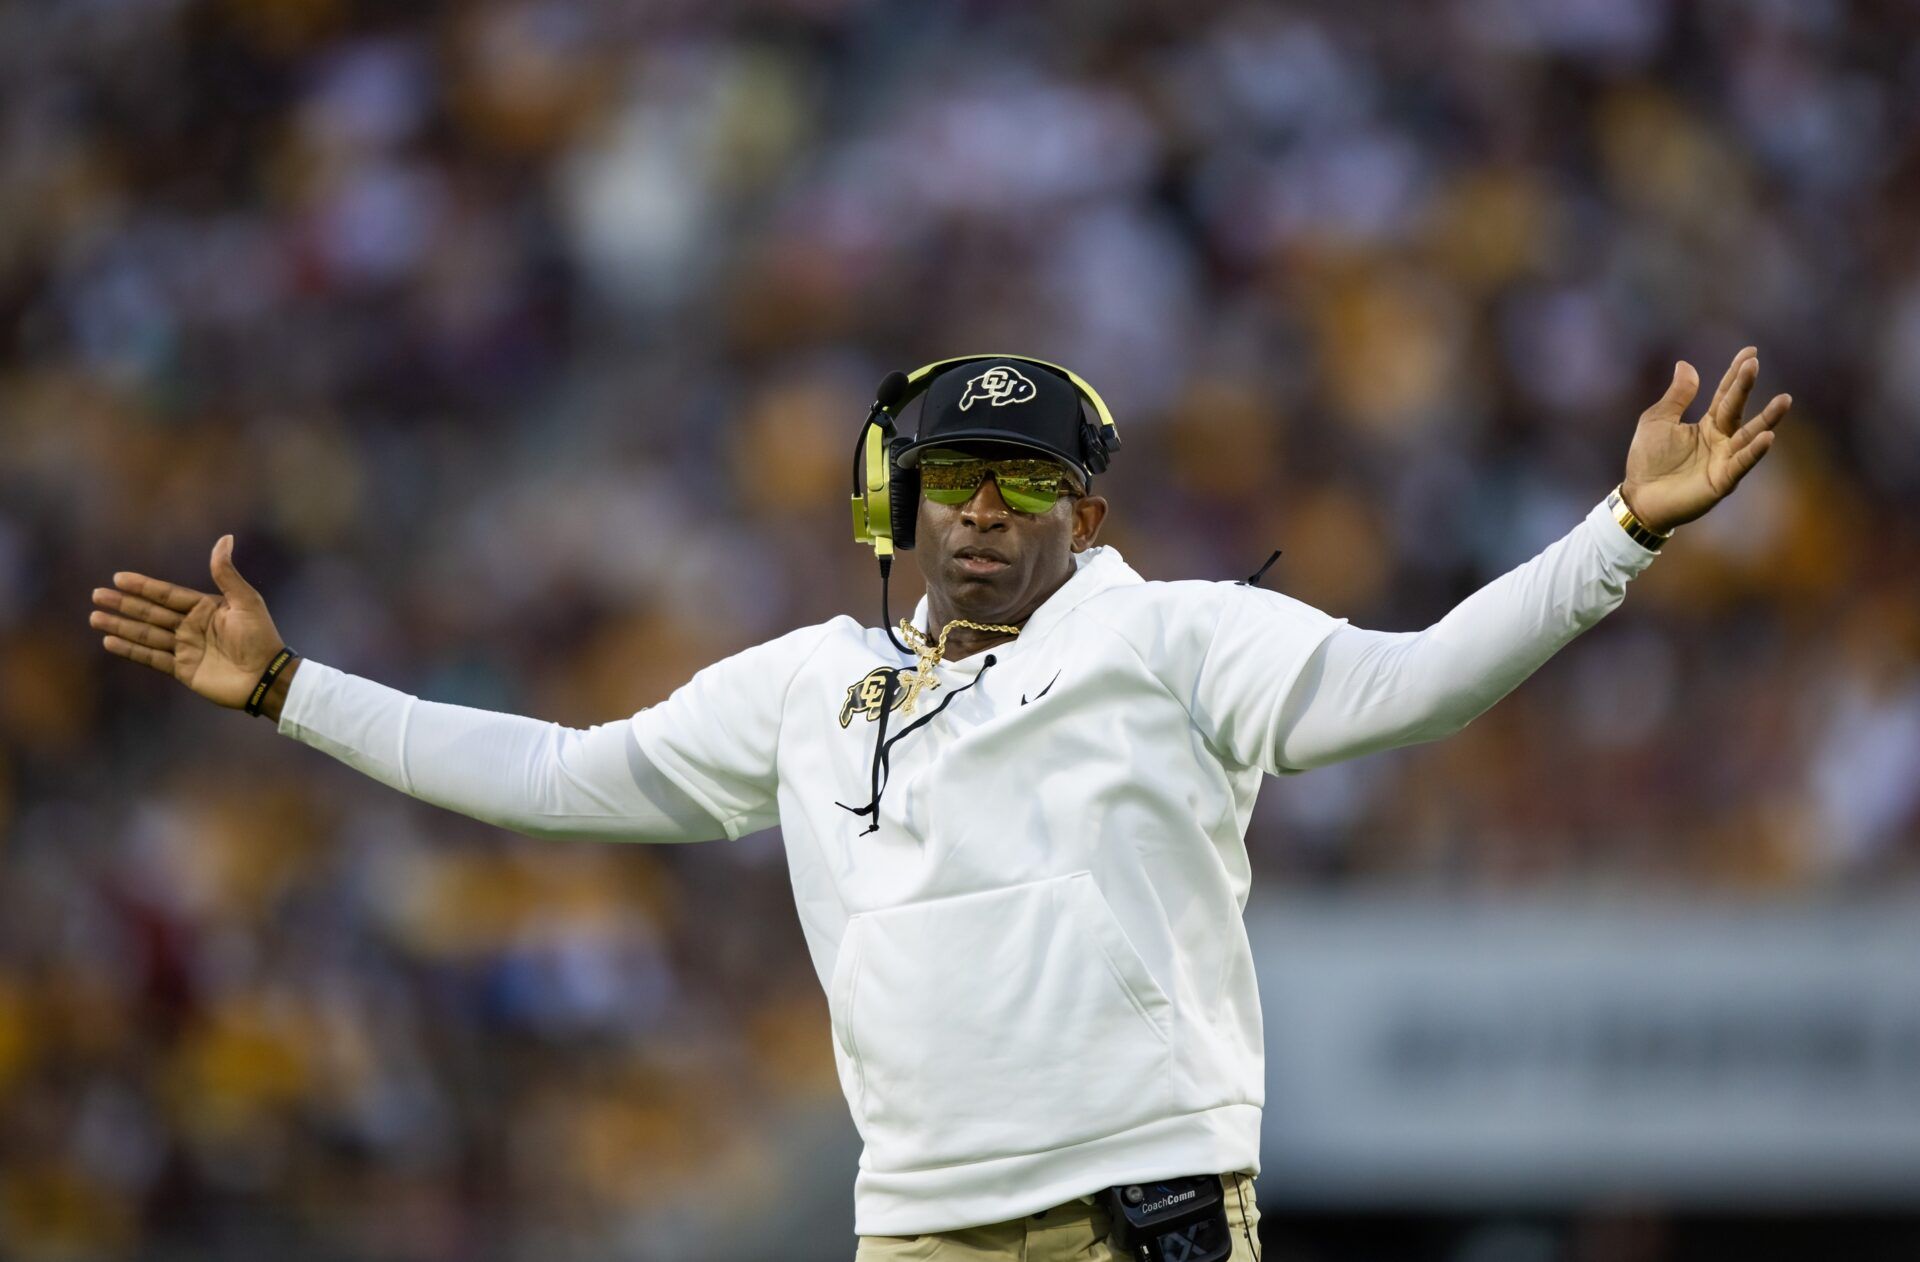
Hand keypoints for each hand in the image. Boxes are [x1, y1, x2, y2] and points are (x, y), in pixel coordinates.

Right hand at [91, 535, 287, 709]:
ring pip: (146, 634)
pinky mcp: (183, 669)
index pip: (167, 594)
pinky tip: (110, 642)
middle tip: (96, 594)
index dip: (143, 586)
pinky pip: (151, 657)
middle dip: (124, 604)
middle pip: (151, 613)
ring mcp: (186, 648)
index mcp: (205, 608)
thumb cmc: (261, 637)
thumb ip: (226, 573)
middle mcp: (192, 626)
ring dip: (121, 626)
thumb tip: (225, 537)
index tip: (118, 577)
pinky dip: (130, 650)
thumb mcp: (246, 601)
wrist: (266, 677)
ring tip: (95, 617)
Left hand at [1621, 346, 1791, 533]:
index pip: (1725, 394)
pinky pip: (1742, 463)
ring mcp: (1725, 459)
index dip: (1736, 374)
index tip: (1750, 352)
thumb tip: (1686, 364)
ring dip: (1768, 418)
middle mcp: (1721, 439)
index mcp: (1706, 424)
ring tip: (1784, 400)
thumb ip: (1677, 396)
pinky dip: (1755, 451)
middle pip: (1736, 409)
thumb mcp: (1658, 421)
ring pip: (1749, 435)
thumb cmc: (1648, 460)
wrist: (1639, 498)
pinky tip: (1769, 436)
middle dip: (1745, 387)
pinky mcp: (1723, 480)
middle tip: (1754, 364)